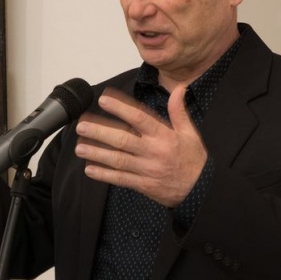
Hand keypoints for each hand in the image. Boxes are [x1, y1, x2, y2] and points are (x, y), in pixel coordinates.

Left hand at [75, 85, 207, 206]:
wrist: (201, 190)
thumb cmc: (194, 160)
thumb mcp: (190, 133)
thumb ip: (179, 111)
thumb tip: (179, 89)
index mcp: (164, 136)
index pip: (139, 118)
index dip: (120, 108)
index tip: (104, 100)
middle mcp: (153, 152)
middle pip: (123, 140)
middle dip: (100, 132)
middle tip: (81, 126)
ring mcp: (147, 170)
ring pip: (118, 160)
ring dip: (97, 153)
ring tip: (79, 147)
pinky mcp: (144, 185)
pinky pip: (121, 180)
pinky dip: (105, 175)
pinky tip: (90, 169)